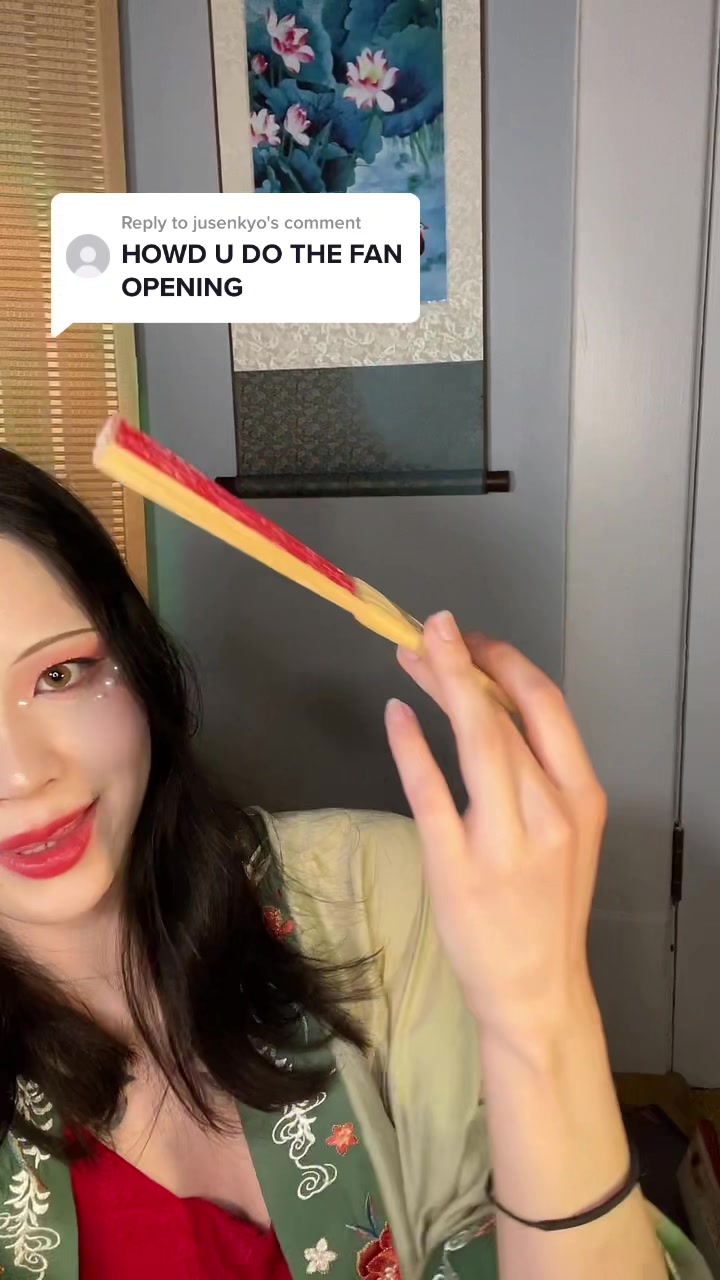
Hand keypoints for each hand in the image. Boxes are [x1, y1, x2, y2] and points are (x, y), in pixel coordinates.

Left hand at [385, 612, 606, 1057]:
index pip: (545, 705)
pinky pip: (429, 791)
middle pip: (501, 713)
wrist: (536, 988)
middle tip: (428, 631)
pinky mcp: (457, 866)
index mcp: (581, 796)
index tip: (473, 640)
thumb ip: (535, 771)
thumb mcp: (563, 832)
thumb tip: (486, 703)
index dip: (506, 661)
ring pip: (473, 740)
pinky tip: (395, 713)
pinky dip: (410, 745)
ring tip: (409, 654)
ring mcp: (503, 839)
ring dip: (439, 685)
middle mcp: (549, 811)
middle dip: (462, 662)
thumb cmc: (546, 904)